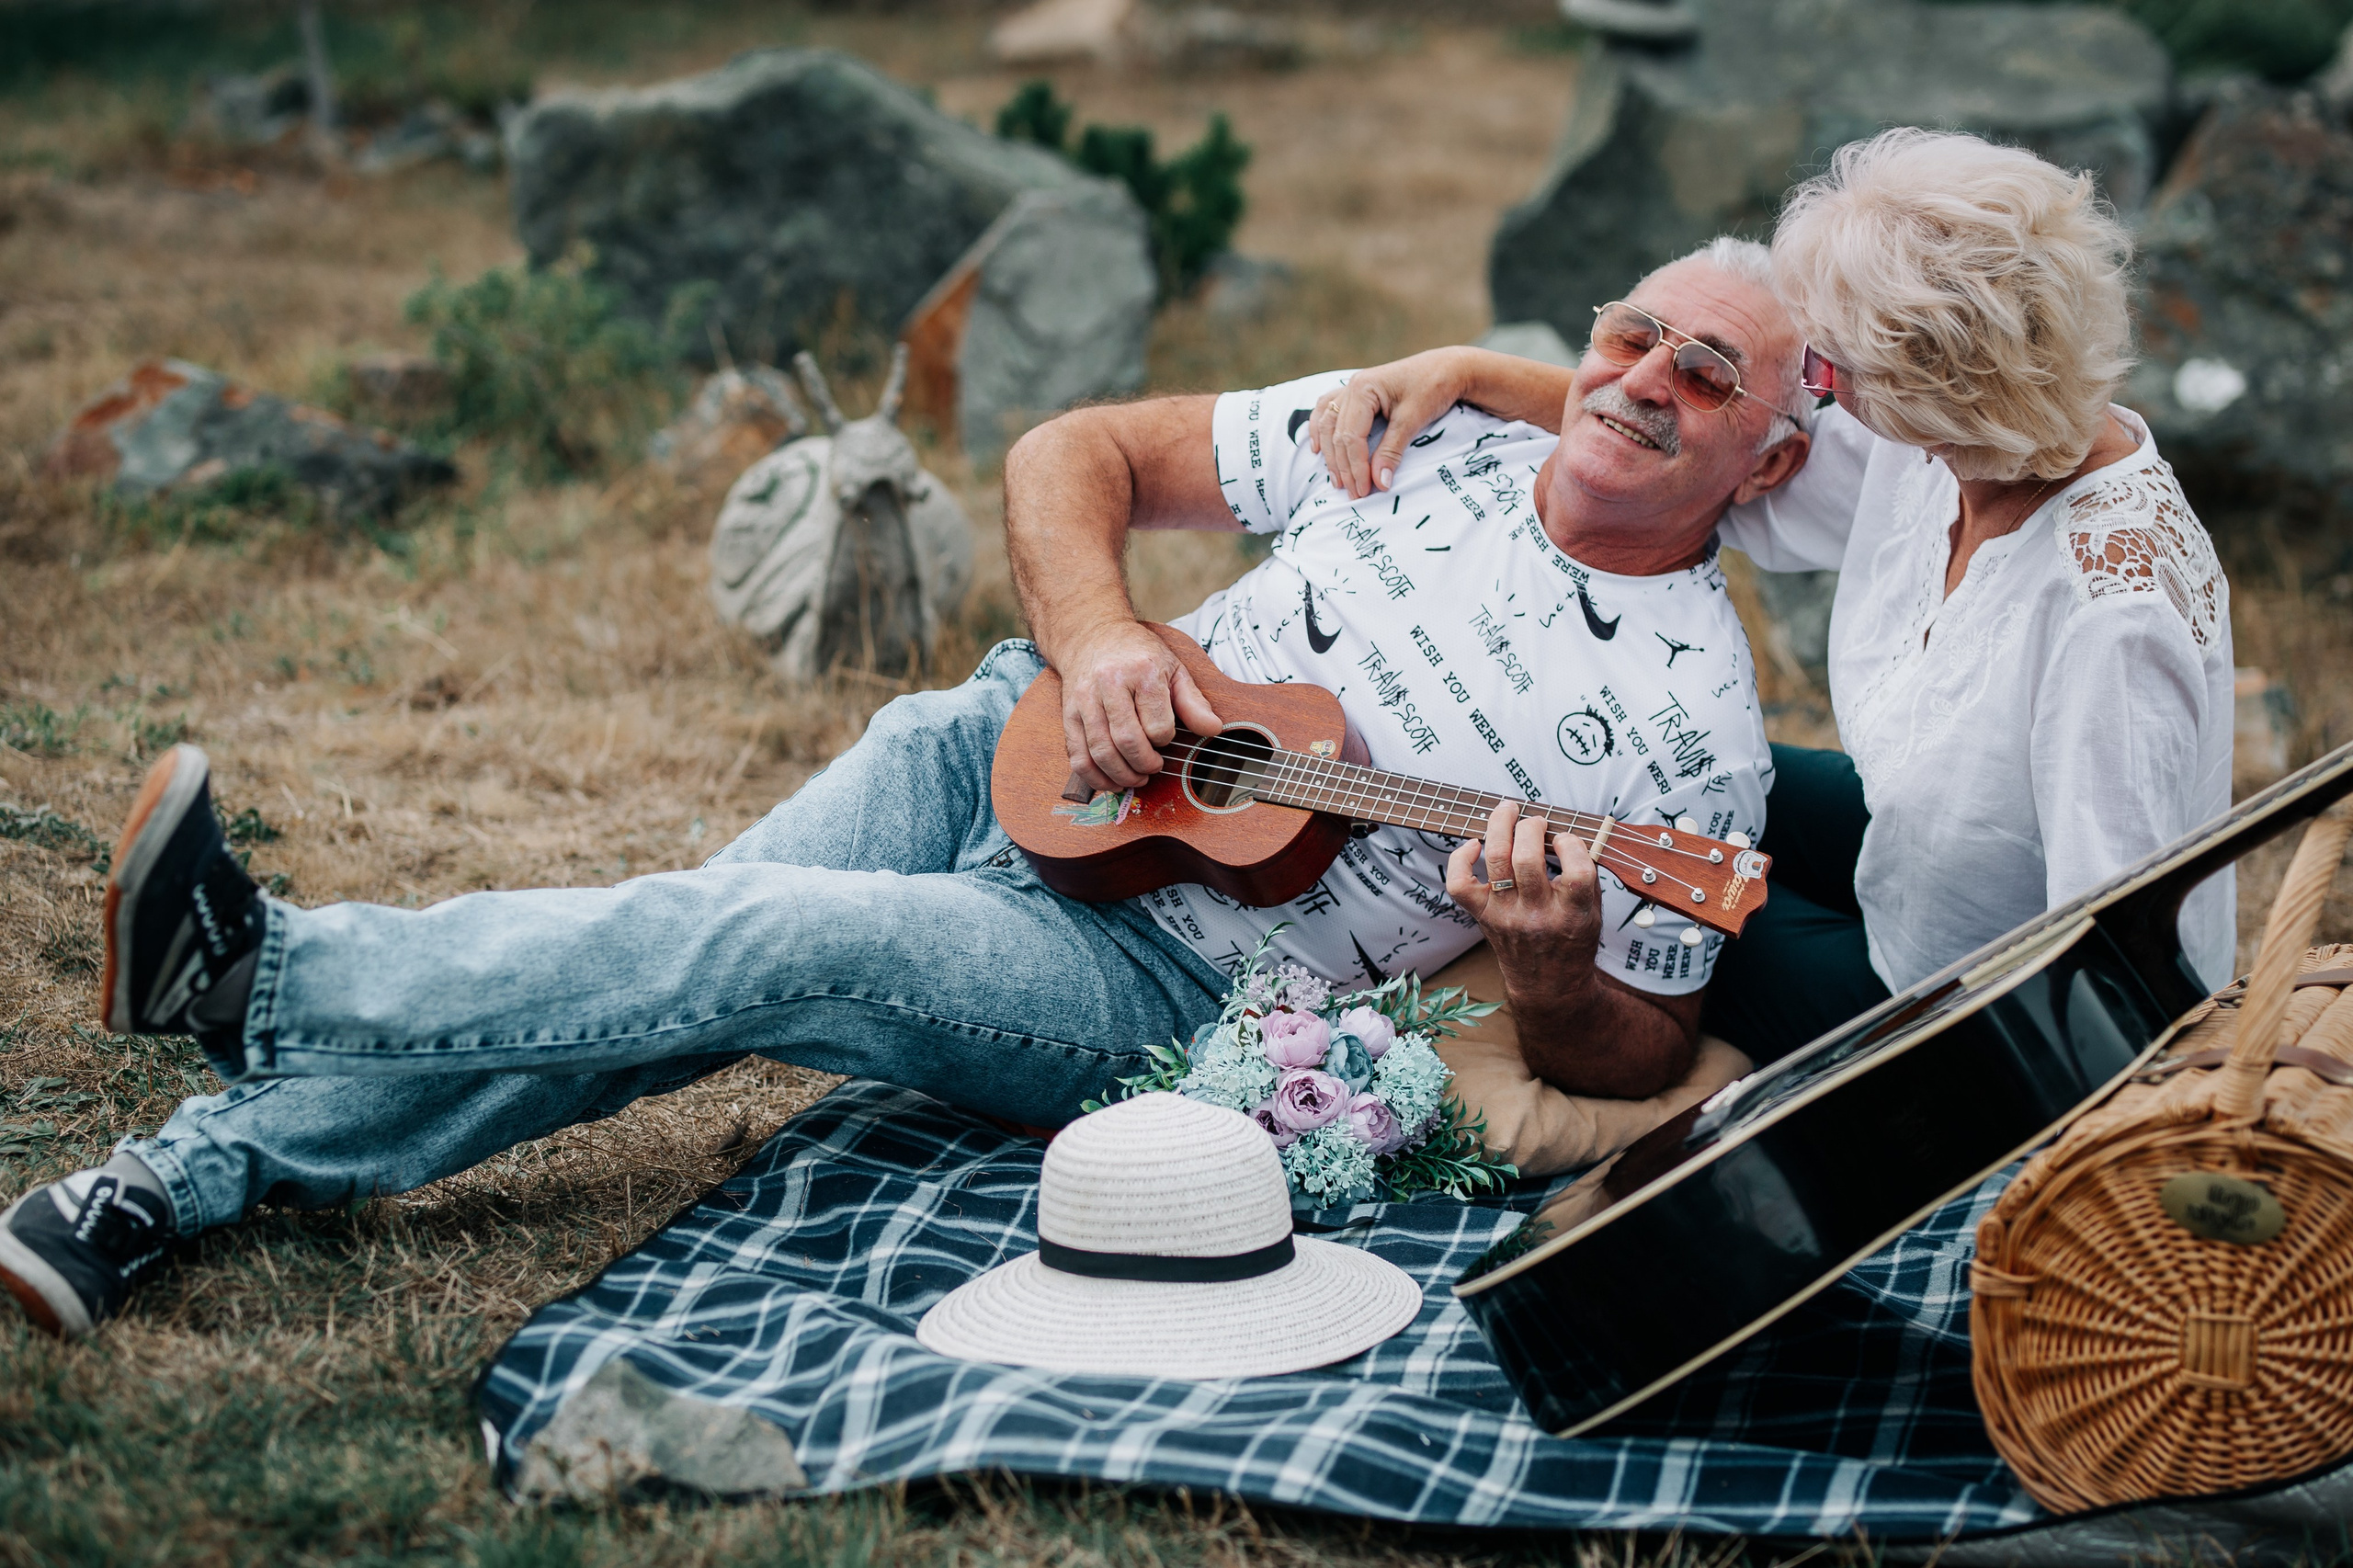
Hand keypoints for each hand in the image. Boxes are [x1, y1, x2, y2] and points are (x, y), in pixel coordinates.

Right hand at [1057, 620, 1222, 792]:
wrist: (1091, 635)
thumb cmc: (1136, 654)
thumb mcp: (1173, 669)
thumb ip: (1193, 702)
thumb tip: (1213, 729)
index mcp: (1142, 672)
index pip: (1157, 725)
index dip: (1165, 740)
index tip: (1165, 737)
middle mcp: (1109, 684)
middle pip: (1127, 741)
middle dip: (1144, 764)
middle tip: (1154, 767)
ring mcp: (1084, 700)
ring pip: (1100, 752)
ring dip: (1122, 775)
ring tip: (1136, 777)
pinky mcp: (1068, 714)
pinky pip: (1077, 755)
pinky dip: (1094, 777)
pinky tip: (1111, 781)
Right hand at [1308, 348, 1474, 498]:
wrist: (1448, 367)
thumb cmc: (1433, 388)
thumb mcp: (1413, 420)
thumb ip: (1392, 451)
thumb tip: (1379, 483)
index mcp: (1363, 389)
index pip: (1351, 437)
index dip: (1356, 467)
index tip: (1364, 491)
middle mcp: (1351, 387)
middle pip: (1336, 434)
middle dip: (1344, 467)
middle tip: (1354, 494)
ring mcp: (1350, 388)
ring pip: (1327, 425)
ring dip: (1330, 454)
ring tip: (1337, 480)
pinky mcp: (1357, 393)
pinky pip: (1328, 411)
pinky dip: (1320, 430)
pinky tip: (1317, 447)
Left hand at [1445, 800, 1601, 1012]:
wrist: (1549, 985)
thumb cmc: (1573, 940)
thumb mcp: (1594, 911)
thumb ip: (1585, 873)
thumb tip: (1565, 832)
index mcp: (1573, 914)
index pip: (1576, 871)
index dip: (1572, 845)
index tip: (1566, 840)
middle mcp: (1537, 914)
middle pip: (1527, 859)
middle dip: (1531, 827)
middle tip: (1536, 821)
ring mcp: (1506, 915)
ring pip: (1496, 861)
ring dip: (1500, 825)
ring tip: (1509, 811)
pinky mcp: (1483, 916)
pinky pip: (1459, 885)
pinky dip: (1460, 859)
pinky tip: (1473, 845)